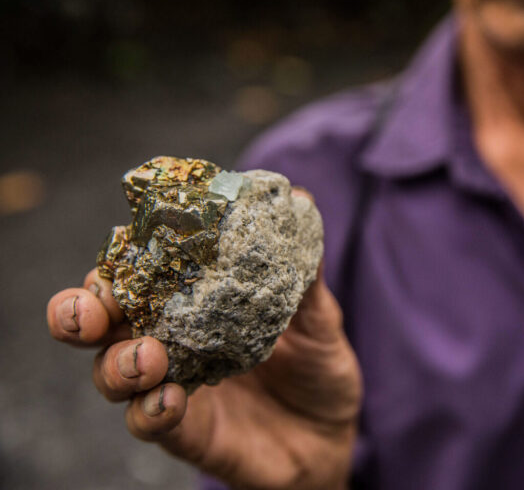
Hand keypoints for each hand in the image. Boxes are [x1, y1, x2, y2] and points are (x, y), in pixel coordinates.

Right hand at [47, 263, 361, 488]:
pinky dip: (149, 411)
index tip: (124, 240)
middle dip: (81, 312)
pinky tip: (171, 399)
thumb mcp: (318, 316)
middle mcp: (170, 341)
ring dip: (116, 362)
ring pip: (111, 373)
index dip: (120, 257)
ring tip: (147, 356)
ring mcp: (172, 387)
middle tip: (92, 311)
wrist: (330, 436)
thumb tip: (303, 202)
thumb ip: (303, 270)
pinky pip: (147, 423)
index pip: (139, 273)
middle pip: (103, 322)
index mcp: (193, 303)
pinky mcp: (184, 433)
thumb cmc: (317, 367)